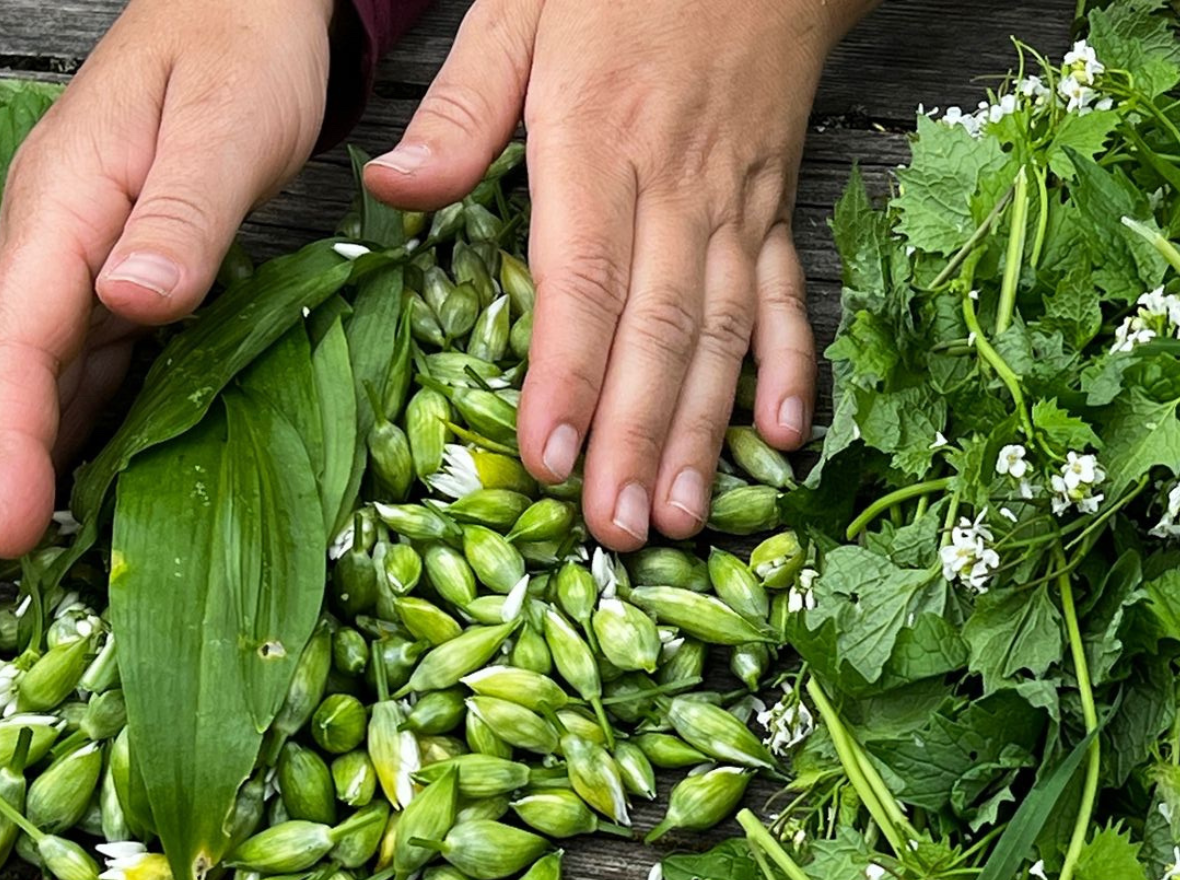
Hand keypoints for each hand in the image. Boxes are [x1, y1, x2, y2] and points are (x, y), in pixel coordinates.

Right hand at [0, 0, 335, 608]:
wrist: (248, 2)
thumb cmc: (241, 49)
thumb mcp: (226, 124)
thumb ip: (183, 213)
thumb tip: (132, 298)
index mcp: (65, 205)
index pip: (18, 338)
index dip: (6, 439)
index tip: (4, 527)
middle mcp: (54, 240)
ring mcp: (76, 261)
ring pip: (21, 382)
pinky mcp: (112, 278)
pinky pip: (71, 372)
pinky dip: (51, 438)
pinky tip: (48, 496)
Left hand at [365, 0, 872, 548]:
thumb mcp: (519, 10)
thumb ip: (461, 107)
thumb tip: (391, 189)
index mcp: (597, 138)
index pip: (585, 277)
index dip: (570, 375)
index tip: (549, 456)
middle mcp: (675, 186)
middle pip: (657, 329)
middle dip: (635, 436)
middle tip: (614, 528)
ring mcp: (736, 206)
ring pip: (720, 333)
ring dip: (700, 431)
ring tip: (676, 514)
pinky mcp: (776, 210)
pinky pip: (785, 299)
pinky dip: (788, 370)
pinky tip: (777, 440)